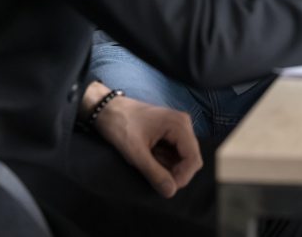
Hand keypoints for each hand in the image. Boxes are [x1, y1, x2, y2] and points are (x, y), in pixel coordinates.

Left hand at [87, 84, 202, 197]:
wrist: (108, 110)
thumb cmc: (120, 126)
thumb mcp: (136, 153)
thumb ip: (155, 173)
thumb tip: (171, 192)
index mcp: (179, 125)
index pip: (193, 159)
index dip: (182, 177)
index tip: (166, 188)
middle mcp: (184, 124)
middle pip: (191, 158)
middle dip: (176, 172)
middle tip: (156, 177)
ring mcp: (178, 126)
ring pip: (183, 157)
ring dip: (169, 166)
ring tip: (150, 163)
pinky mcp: (171, 131)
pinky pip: (176, 152)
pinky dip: (165, 160)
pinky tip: (151, 157)